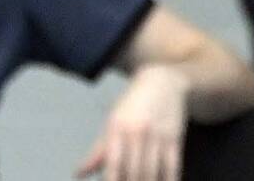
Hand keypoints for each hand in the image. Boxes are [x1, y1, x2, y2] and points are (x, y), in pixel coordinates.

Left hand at [76, 65, 189, 180]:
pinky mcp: (174, 138)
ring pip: (153, 173)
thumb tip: (79, 174)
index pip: (113, 164)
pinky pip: (173, 167)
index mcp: (116, 128)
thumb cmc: (132, 106)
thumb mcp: (112, 122)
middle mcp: (136, 132)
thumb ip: (98, 151)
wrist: (161, 81)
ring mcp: (156, 135)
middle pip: (133, 172)